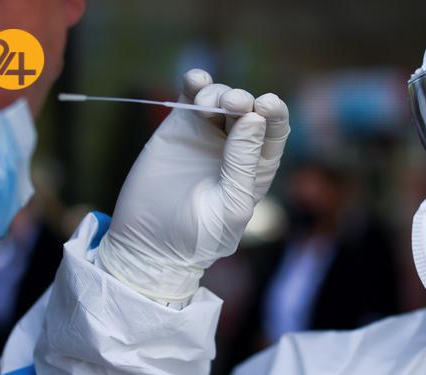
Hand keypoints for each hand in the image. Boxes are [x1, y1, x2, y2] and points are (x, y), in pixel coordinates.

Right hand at [98, 69, 289, 303]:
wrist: (150, 243)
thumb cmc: (199, 237)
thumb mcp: (230, 205)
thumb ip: (242, 163)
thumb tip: (253, 117)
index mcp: (256, 166)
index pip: (275, 129)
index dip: (274, 112)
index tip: (263, 105)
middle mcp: (236, 147)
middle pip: (248, 108)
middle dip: (243, 99)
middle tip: (231, 104)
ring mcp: (207, 135)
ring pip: (222, 97)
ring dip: (219, 92)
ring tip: (206, 105)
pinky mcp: (179, 128)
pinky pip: (192, 96)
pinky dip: (196, 83)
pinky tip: (196, 80)